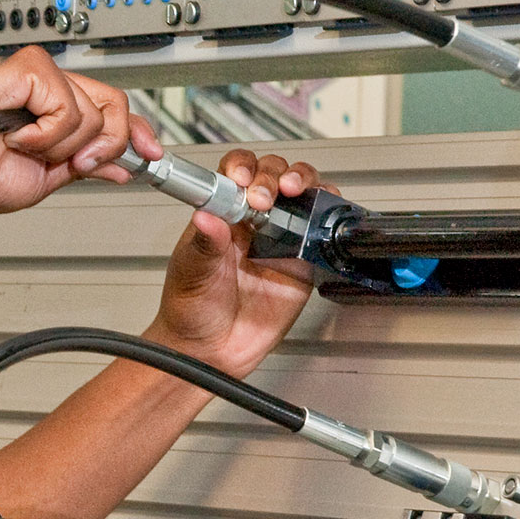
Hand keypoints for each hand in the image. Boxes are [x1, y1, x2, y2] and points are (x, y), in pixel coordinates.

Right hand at [0, 47, 161, 212]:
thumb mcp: (48, 179)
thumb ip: (85, 166)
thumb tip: (120, 167)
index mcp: (57, 111)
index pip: (114, 110)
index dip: (137, 132)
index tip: (152, 155)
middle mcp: (52, 88)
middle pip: (115, 105)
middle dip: (103, 144)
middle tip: (72, 163)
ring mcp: (41, 75)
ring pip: (91, 112)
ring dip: (60, 145)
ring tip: (25, 146)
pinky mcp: (29, 69)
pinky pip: (67, 106)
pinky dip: (45, 133)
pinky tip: (17, 135)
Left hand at [143, 149, 327, 378]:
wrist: (210, 349)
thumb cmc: (190, 309)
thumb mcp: (191, 273)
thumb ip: (204, 244)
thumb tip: (206, 216)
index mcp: (221, 215)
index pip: (236, 172)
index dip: (243, 168)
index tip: (241, 181)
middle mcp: (253, 220)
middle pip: (273, 173)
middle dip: (273, 174)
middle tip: (263, 198)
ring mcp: (280, 237)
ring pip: (302, 191)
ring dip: (303, 180)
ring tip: (293, 190)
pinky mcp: (302, 259)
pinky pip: (321, 227)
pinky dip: (328, 209)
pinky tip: (320, 209)